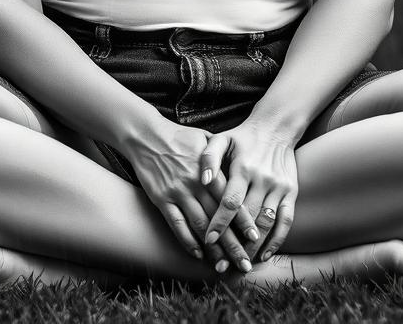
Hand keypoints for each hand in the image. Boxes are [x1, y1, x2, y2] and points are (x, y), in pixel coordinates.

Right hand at [122, 119, 259, 272]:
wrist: (146, 136)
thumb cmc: (180, 137)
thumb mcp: (206, 139)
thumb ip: (223, 157)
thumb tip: (243, 168)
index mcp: (209, 170)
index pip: (230, 199)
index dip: (243, 219)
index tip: (255, 236)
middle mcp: (195, 184)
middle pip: (217, 218)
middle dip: (232, 243)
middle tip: (245, 263)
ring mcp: (177, 192)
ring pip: (199, 226)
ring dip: (213, 248)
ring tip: (224, 266)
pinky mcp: (161, 199)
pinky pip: (176, 224)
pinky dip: (187, 240)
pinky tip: (197, 254)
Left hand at [199, 120, 298, 262]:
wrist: (276, 126)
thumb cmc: (242, 137)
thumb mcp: (221, 139)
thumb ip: (208, 158)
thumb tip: (202, 180)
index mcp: (243, 167)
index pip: (230, 201)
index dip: (219, 222)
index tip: (208, 240)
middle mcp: (262, 179)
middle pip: (248, 218)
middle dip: (234, 242)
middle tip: (220, 262)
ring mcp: (279, 186)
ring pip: (266, 223)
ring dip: (253, 246)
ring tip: (239, 263)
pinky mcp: (291, 192)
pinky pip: (286, 221)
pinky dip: (277, 240)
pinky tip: (264, 254)